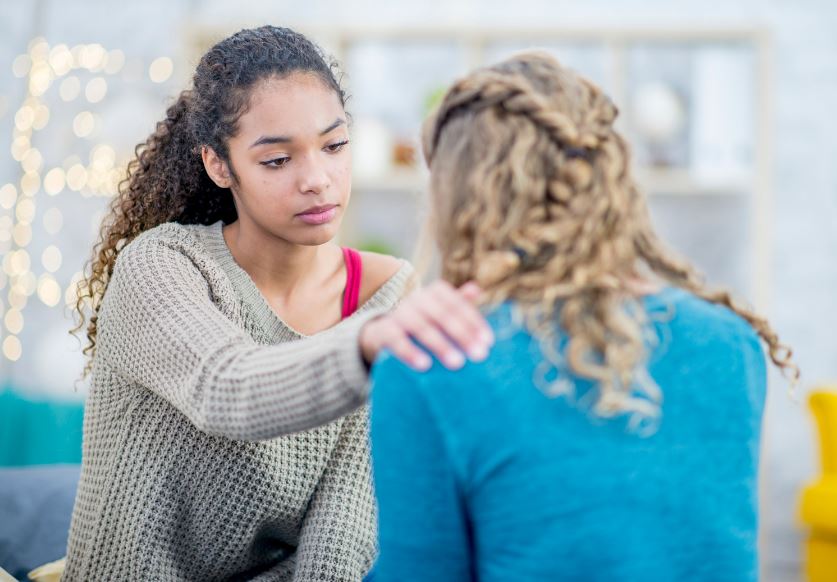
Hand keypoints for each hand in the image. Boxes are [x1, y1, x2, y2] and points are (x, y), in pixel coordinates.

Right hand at [359, 281, 493, 370]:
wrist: (383, 330)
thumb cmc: (422, 321)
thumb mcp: (440, 311)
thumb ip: (458, 303)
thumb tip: (477, 289)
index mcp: (434, 292)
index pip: (457, 305)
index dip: (474, 322)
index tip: (488, 342)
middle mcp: (417, 299)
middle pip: (442, 314)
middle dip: (462, 335)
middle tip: (480, 355)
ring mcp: (399, 313)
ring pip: (421, 327)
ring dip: (440, 345)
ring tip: (457, 363)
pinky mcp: (384, 330)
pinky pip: (396, 340)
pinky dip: (410, 352)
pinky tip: (425, 365)